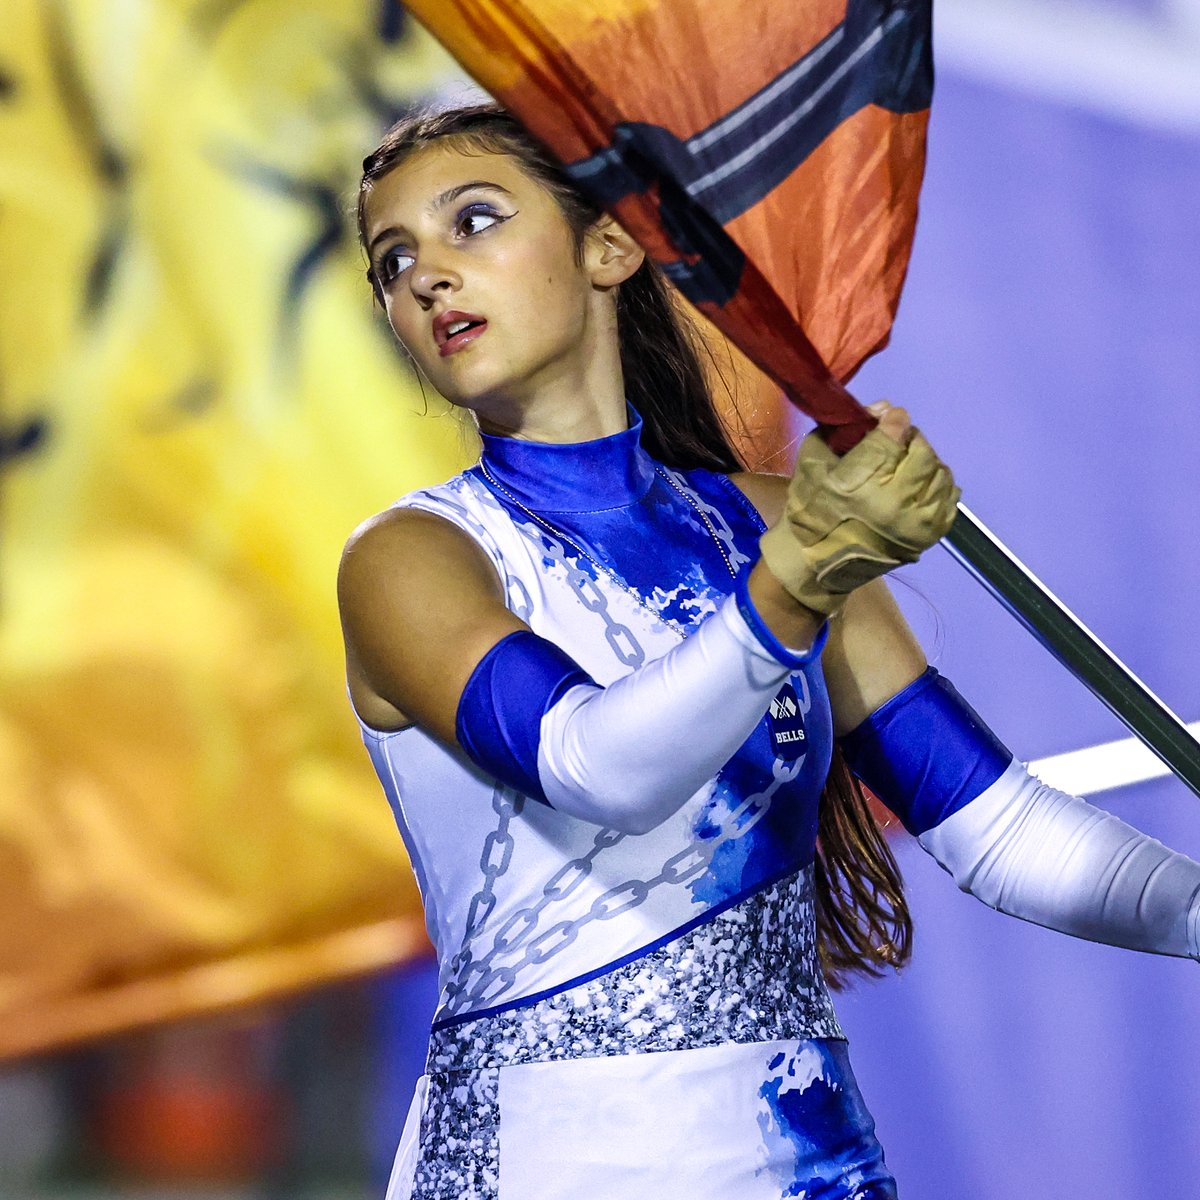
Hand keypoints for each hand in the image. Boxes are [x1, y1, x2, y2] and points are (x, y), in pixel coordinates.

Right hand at [758, 401, 959, 615]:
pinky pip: (950, 496)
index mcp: (861, 485)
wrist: (819, 564)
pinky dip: (938, 484)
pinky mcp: (931, 535)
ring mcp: (918, 522)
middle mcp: (896, 503)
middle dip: (911, 439)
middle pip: (922, 451)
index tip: (888, 418)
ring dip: (926, 461)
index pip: (893, 435)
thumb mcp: (814, 462)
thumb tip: (883, 410)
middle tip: (897, 442)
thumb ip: (845, 430)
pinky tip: (921, 484)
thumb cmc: (811, 510)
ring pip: (940, 472)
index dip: (893, 420)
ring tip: (907, 465)